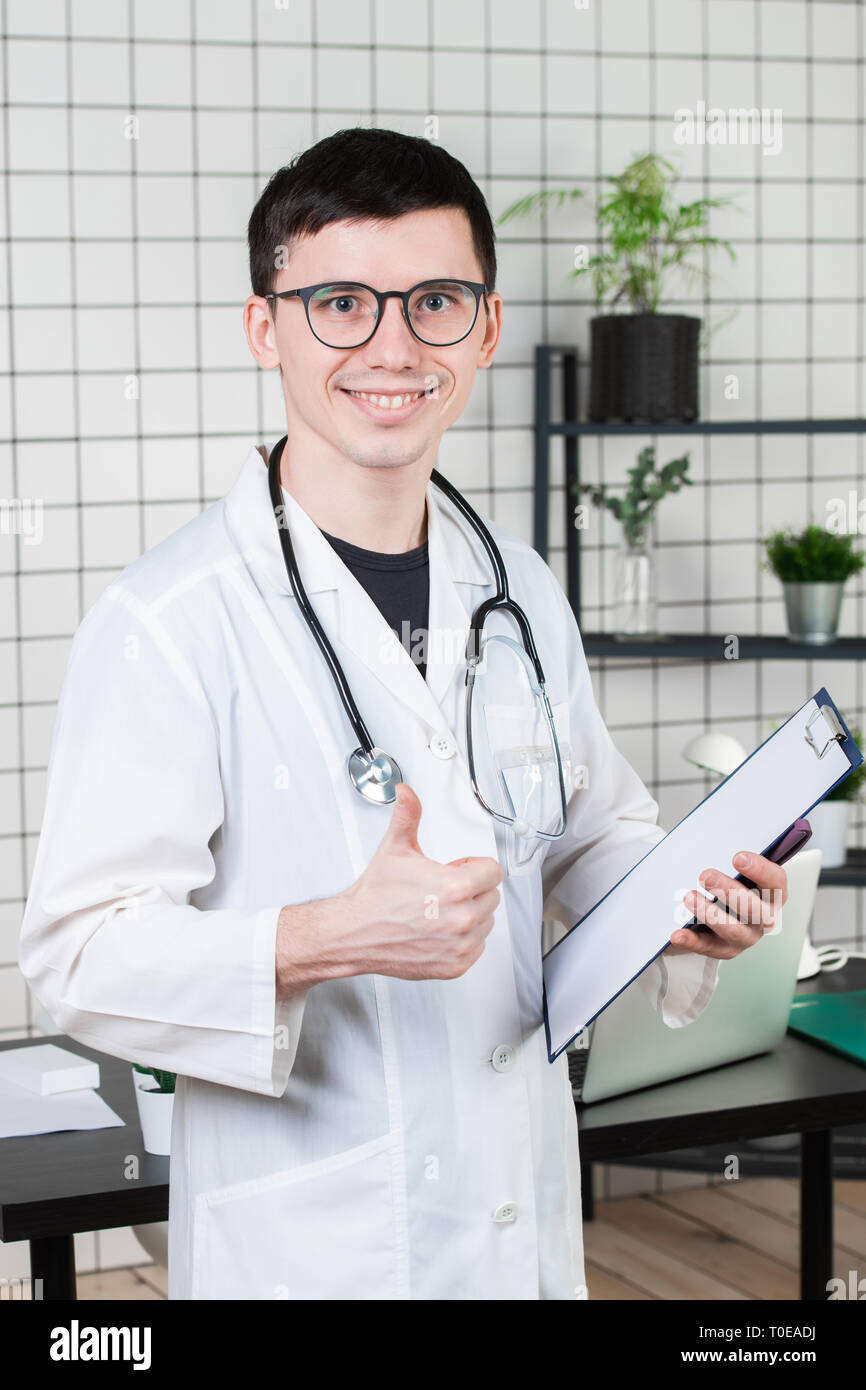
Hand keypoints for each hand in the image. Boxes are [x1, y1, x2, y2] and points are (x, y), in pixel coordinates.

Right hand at [335, 782, 503, 980]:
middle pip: (491, 895)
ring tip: (438, 909)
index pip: (493, 871)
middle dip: (471, 889)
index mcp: (455, 887)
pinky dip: (463, 939)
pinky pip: (477, 946)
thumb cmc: (375, 895)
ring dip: (469, 913)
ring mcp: (459, 945)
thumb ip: (407, 815)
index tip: (456, 869)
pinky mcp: (455, 965)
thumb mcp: (394, 848)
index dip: (472, 866)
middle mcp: (462, 919)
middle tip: (441, 889)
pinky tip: (437, 929)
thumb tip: (406, 792)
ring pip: (486, 921)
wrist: (355, 932)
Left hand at [664, 850, 787, 960]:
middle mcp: (765, 919)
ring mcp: (745, 937)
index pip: (776, 882)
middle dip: (730, 891)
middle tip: (706, 875)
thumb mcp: (736, 873)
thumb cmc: (728, 888)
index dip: (760, 870)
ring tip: (689, 897)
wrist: (715, 917)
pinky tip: (677, 933)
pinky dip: (691, 940)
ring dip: (710, 913)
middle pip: (755, 908)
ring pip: (733, 929)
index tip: (737, 857)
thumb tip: (712, 843)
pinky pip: (707, 947)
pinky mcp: (724, 950)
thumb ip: (731, 863)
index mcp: (773, 895)